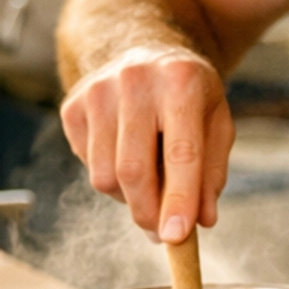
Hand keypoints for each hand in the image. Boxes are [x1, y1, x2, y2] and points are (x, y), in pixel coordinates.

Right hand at [60, 46, 233, 242]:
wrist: (146, 52)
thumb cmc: (190, 95)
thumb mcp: (217, 123)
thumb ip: (212, 172)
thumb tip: (202, 220)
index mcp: (182, 82)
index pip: (181, 152)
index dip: (179, 199)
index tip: (176, 236)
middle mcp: (136, 80)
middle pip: (133, 170)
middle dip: (148, 212)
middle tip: (162, 233)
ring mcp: (98, 91)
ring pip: (104, 176)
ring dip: (129, 197)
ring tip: (151, 181)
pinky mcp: (72, 106)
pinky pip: (88, 165)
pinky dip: (110, 176)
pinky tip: (127, 154)